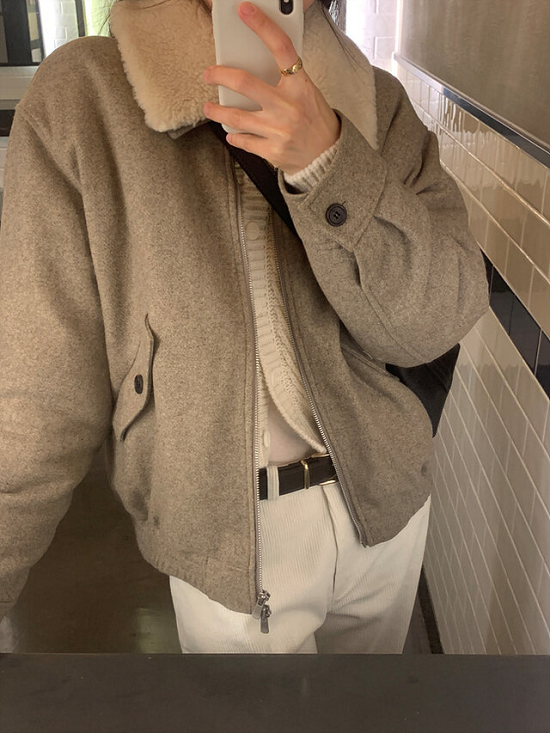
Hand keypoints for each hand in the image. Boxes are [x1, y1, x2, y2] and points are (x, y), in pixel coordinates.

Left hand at [202, 1, 340, 175]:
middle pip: (245, 83)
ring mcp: (279, 130)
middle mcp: (288, 107)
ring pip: (236, 117)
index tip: (245, 11)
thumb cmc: (315, 120)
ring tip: (210, 107)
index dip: (262, 26)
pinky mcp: (273, 151)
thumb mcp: (308, 92)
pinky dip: (234, 136)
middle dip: (220, 76)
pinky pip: (244, 141)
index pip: (281, 48)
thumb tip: (255, 62)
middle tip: (209, 74)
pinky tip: (231, 133)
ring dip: (218, 111)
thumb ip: (286, 79)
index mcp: (301, 86)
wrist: (328, 156)